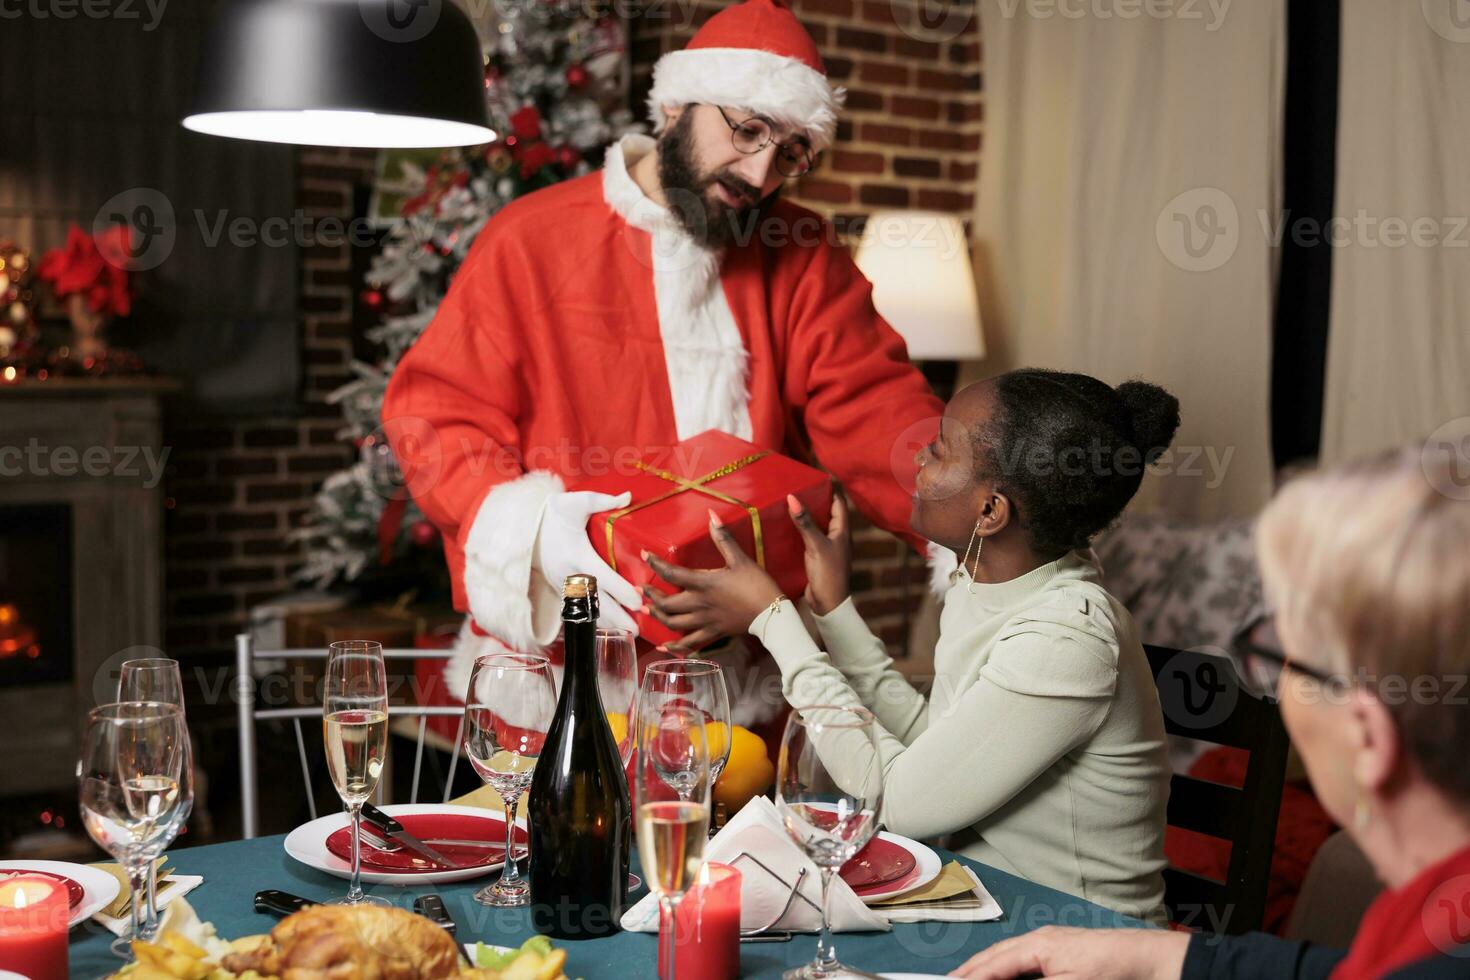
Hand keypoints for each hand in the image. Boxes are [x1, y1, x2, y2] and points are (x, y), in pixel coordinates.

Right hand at [536, 489, 642, 634]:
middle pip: (596, 601)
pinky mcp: (559, 588)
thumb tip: (629, 496)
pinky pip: (578, 607)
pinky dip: (593, 618)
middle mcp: (569, 573)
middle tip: (638, 629)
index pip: (602, 577)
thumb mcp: (577, 501)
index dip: (621, 591)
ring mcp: (563, 584)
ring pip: (587, 609)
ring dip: (607, 622)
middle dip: (617, 617)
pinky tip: (609, 626)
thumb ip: (603, 500)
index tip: (638, 601)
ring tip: (629, 632)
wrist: (527, 525)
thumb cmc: (556, 513)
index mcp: (577, 554)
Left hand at [642, 509, 784, 650]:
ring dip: (657, 617)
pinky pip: (689, 643)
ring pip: (673, 624)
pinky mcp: (712, 633)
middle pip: (666, 604)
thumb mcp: (740, 559)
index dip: (655, 564)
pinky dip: (674, 647)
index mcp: (703, 583)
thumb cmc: (756, 584)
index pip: (671, 574)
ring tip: (647, 610)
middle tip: (642, 588)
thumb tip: (711, 516)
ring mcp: (704, 621)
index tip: (644, 556)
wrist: (771, 613)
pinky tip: (664, 647)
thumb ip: (723, 538)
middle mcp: (698, 604)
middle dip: (651, 596)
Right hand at [788, 492, 849, 614]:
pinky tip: (785, 528)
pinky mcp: (815, 558)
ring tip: (787, 503)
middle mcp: (836, 538)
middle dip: (813, 501)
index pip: (838, 503)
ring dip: (805, 517)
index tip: (815, 477)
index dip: (829, 489)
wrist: (827, 605)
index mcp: (842, 531)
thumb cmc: (828, 574)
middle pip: (826, 513)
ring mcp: (826, 548)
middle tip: (796, 488)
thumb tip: (792, 497)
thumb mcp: (816, 545)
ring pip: (815, 526)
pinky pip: (807, 539)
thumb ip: (805, 522)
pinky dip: (798, 531)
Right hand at [948, 926, 1188, 979]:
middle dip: (971, 970)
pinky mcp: (1064, 952)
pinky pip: (1024, 958)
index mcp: (1037, 945)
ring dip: (986, 968)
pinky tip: (1004, 973)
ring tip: (967, 977)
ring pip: (1008, 956)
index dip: (971, 976)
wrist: (1150, 960)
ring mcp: (1052, 944)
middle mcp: (1040, 940)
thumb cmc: (1111, 969)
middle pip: (996, 957)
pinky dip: (1006, 966)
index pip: (995, 964)